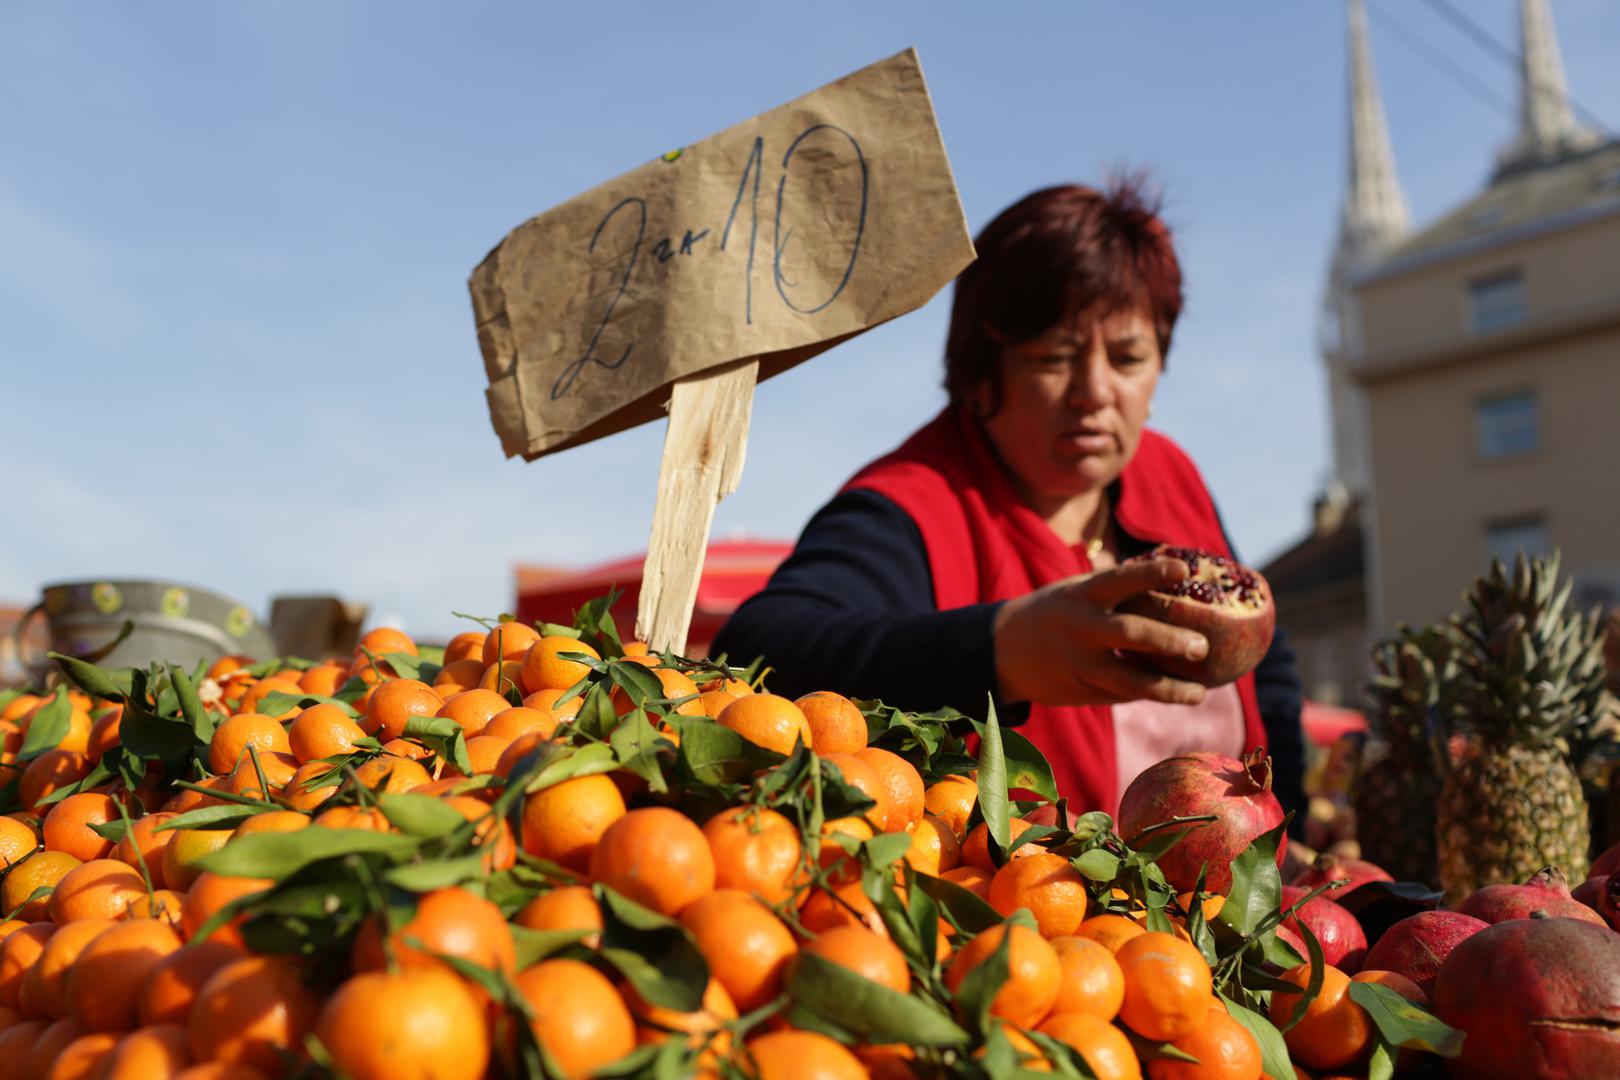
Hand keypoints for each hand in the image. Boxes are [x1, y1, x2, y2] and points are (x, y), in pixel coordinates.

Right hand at [992, 556, 1209, 707]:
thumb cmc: (1057, 612)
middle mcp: (1080, 628)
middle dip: (1169, 641)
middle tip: (1202, 647)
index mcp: (1081, 595)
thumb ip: (1117, 593)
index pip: (1120, 579)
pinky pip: (1120, 695)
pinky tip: (1172, 694)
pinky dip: (1147, 694)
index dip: (1152, 573)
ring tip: (1199, 694)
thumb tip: (1180, 584)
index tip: (1184, 570)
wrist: (1002, 651)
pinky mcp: (1079, 691)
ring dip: (1168, 690)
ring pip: (1130, 682)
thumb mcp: (1077, 592)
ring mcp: (1079, 664)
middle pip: (1130, 634)